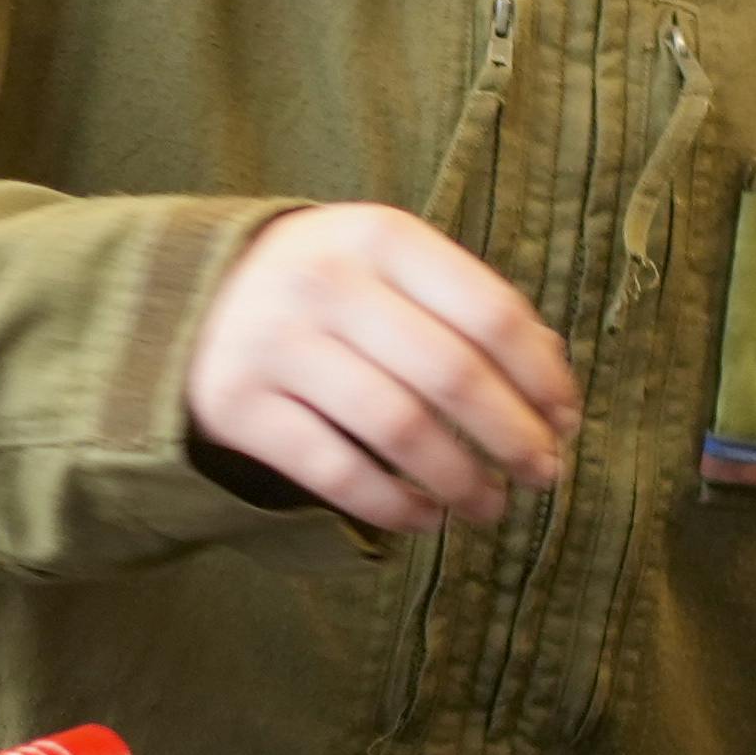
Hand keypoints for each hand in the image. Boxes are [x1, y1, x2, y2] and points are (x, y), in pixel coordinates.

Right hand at [186, 205, 579, 532]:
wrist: (188, 297)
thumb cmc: (322, 285)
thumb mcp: (387, 263)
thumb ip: (465, 303)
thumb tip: (551, 374)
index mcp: (379, 236)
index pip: (488, 312)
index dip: (541, 377)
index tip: (567, 421)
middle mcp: (326, 283)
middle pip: (451, 374)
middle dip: (513, 437)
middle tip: (544, 476)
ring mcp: (277, 344)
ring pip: (399, 429)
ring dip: (460, 480)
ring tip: (492, 507)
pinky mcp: (239, 406)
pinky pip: (336, 471)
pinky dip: (393, 505)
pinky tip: (426, 518)